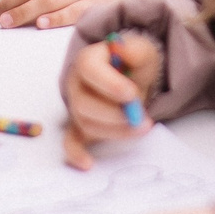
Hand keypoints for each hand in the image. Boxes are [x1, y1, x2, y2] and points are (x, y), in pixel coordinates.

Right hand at [62, 32, 160, 167]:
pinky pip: (71, 141)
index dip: (109, 84)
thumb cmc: (133, 64)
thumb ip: (136, 51)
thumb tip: (123, 50)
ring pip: (86, 124)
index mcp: (87, 60)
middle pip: (84, 103)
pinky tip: (87, 163)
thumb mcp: (142, 51)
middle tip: (142, 117)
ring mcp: (76, 107)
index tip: (131, 95)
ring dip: (115, 130)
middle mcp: (76, 85)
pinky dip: (76, 154)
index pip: (88, 70)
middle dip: (115, 114)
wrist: (131, 77)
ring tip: (142, 127)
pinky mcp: (80, 126)